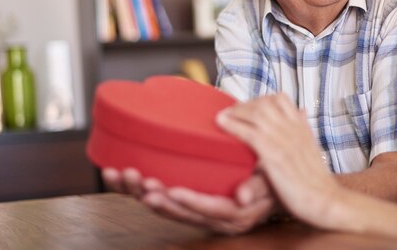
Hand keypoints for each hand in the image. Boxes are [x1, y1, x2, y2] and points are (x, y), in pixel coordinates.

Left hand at [102, 168, 274, 234]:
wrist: (272, 186)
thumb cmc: (273, 178)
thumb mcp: (272, 179)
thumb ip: (258, 185)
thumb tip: (245, 196)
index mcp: (235, 214)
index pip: (210, 209)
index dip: (190, 201)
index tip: (172, 190)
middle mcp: (215, 219)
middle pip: (183, 213)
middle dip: (160, 199)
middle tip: (143, 184)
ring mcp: (201, 213)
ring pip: (169, 210)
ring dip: (145, 195)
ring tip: (127, 178)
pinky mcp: (191, 204)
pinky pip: (165, 202)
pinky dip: (143, 191)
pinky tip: (123, 180)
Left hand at [216, 93, 343, 228]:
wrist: (325, 199)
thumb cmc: (316, 179)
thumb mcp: (311, 147)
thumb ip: (302, 129)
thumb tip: (302, 111)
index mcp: (301, 126)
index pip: (281, 99)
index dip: (261, 100)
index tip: (248, 107)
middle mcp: (293, 128)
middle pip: (265, 102)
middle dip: (245, 105)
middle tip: (232, 112)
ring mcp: (283, 140)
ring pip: (256, 113)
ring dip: (236, 112)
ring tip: (223, 117)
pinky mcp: (274, 155)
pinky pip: (250, 133)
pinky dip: (233, 125)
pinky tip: (221, 124)